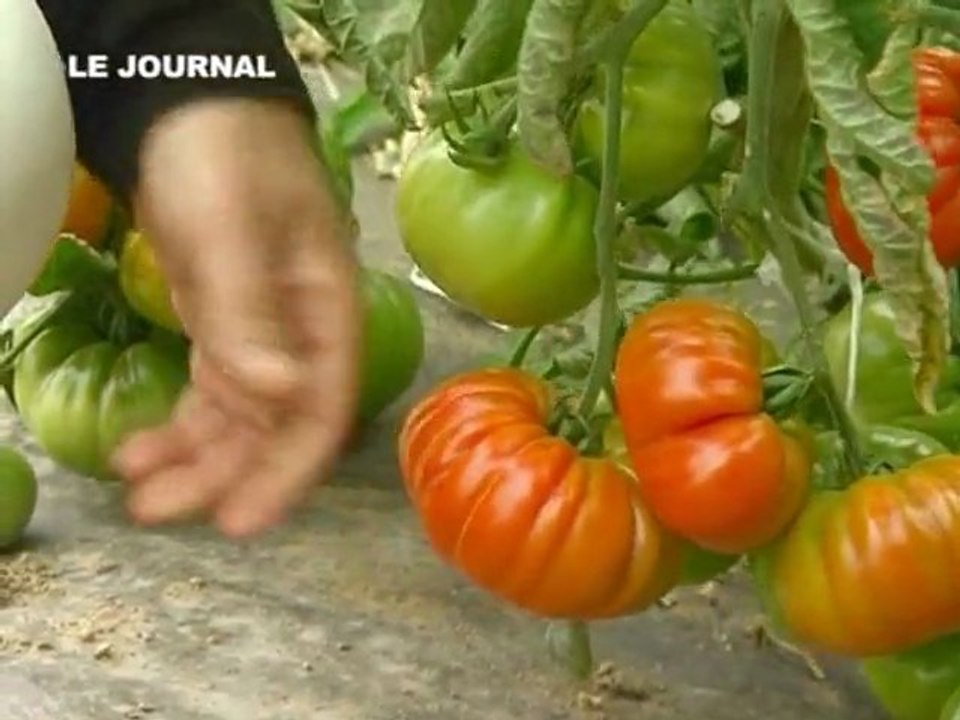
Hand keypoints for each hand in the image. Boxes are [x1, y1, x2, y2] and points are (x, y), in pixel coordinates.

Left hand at [112, 98, 360, 537]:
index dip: (287, 471)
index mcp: (327, 312)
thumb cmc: (225, 155)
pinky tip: (138, 447)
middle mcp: (303, 334)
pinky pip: (209, 393)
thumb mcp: (231, 227)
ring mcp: (264, 333)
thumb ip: (252, 313)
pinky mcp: (225, 326)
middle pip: (276, 426)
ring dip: (193, 459)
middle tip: (159, 514)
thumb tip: (282, 397)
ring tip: (137, 494)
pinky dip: (177, 424)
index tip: (240, 521)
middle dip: (224, 475)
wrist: (193, 106)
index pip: (321, 408)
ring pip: (238, 417)